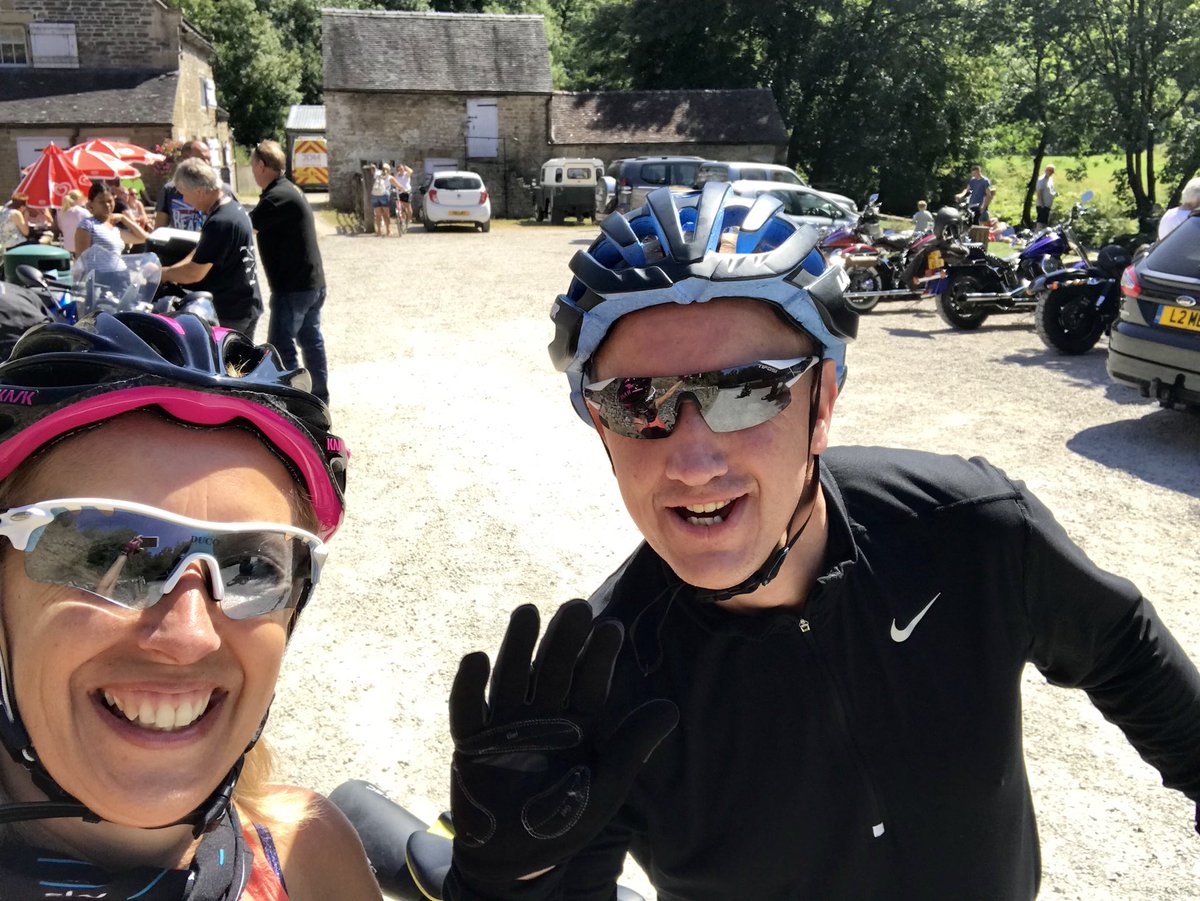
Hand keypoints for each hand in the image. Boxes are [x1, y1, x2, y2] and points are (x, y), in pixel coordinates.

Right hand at [449, 600, 677, 883]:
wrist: (519, 856)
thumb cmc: (567, 818)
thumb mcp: (607, 784)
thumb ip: (632, 746)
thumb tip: (671, 707)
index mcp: (576, 720)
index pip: (589, 681)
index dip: (598, 656)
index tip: (611, 628)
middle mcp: (541, 714)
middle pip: (551, 669)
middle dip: (563, 639)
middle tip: (576, 608)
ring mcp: (505, 725)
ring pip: (512, 677)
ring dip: (518, 646)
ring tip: (528, 612)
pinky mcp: (471, 742)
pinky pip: (468, 710)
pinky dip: (469, 686)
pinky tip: (476, 658)